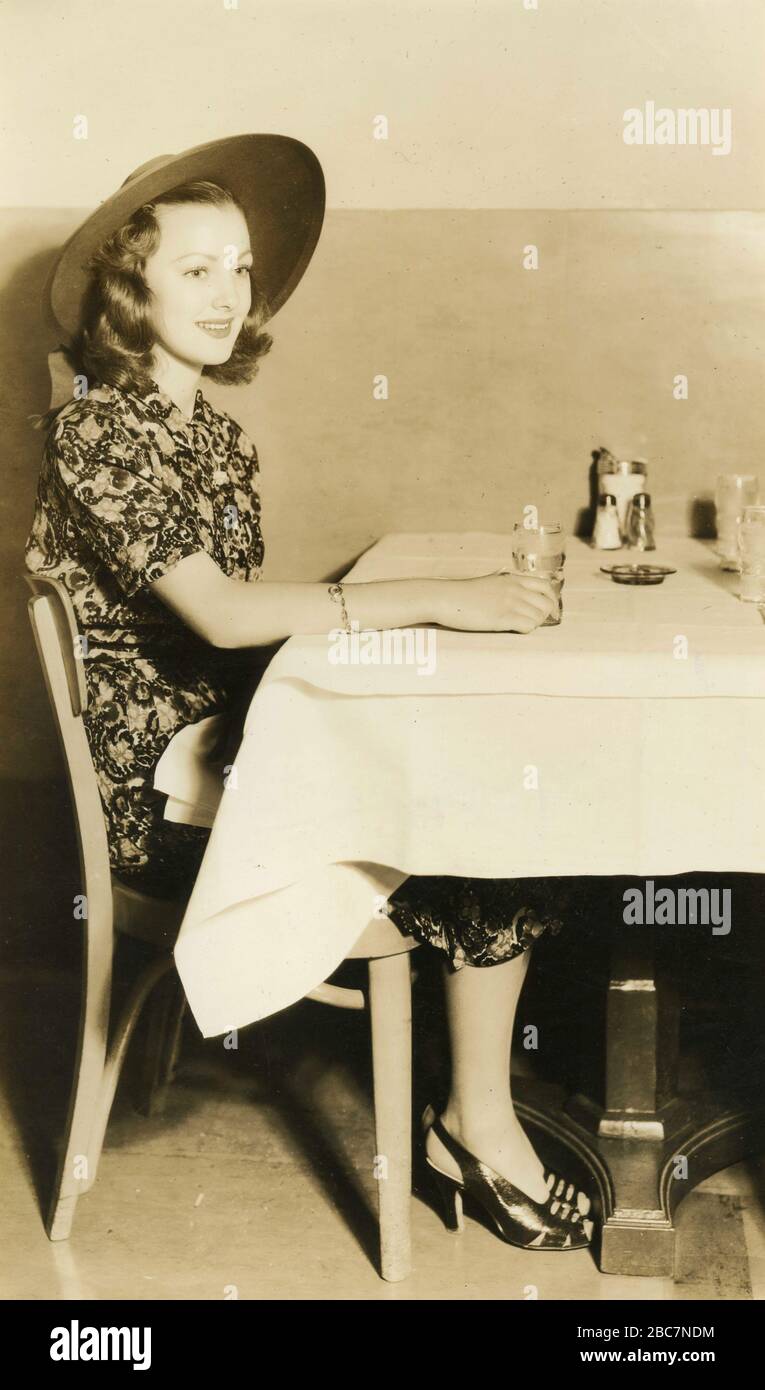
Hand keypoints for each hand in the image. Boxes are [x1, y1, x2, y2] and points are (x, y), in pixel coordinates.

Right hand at [439, 570, 559, 632]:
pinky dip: (526, 630)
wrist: (446, 598)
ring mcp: (510, 603)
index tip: (543, 610)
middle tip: (532, 622)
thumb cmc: (463, 592)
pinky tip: (514, 629)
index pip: (546, 587)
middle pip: (547, 604)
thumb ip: (501, 580)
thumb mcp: (487, 580)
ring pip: (539, 617)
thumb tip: (503, 575)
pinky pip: (528, 626)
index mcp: (513, 579)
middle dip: (544, 615)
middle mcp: (516, 589)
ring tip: (520, 626)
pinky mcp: (503, 618)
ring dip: (534, 624)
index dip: (549, 600)